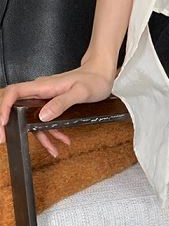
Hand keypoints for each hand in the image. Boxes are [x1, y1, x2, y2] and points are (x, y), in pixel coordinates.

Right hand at [0, 63, 114, 160]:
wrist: (101, 74)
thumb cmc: (93, 80)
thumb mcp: (80, 92)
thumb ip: (61, 103)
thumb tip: (43, 115)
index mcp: (43, 86)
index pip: (15, 92)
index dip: (4, 107)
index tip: (3, 123)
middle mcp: (41, 91)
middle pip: (18, 107)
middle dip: (11, 125)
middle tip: (6, 139)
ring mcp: (45, 98)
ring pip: (33, 119)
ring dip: (41, 137)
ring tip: (53, 151)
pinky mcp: (52, 104)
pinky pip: (46, 121)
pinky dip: (52, 133)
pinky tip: (62, 141)